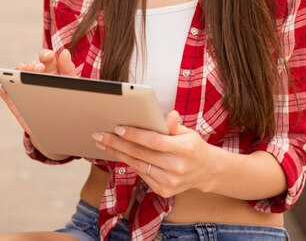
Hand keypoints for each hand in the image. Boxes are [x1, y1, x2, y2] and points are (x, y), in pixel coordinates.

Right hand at [0, 49, 76, 132]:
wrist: (58, 127)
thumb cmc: (65, 101)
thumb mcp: (69, 84)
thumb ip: (67, 68)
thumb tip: (64, 52)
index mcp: (51, 69)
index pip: (46, 57)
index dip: (46, 55)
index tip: (48, 56)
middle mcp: (35, 76)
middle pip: (31, 65)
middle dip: (33, 64)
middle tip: (39, 68)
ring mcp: (23, 86)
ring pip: (16, 74)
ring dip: (18, 71)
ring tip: (22, 72)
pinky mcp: (13, 99)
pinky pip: (4, 90)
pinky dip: (4, 86)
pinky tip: (9, 86)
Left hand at [91, 110, 215, 197]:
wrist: (206, 171)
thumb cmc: (193, 146)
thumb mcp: (188, 132)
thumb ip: (174, 126)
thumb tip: (170, 115)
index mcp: (185, 149)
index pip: (154, 141)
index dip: (135, 135)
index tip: (118, 128)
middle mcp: (177, 167)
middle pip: (141, 154)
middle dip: (117, 143)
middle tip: (100, 135)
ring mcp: (170, 182)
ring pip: (138, 165)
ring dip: (118, 154)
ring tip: (103, 143)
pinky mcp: (164, 191)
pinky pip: (142, 174)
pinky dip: (129, 163)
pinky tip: (118, 153)